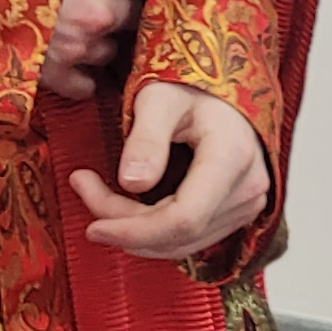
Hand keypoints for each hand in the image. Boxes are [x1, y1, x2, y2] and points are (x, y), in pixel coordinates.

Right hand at [38, 0, 143, 103]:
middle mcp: (102, 11)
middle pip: (133, 15)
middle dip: (118, 9)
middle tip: (96, 2)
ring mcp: (81, 46)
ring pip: (109, 51)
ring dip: (96, 42)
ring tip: (72, 30)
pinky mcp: (57, 74)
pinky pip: (84, 85)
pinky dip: (77, 77)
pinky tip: (63, 61)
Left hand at [68, 81, 269, 267]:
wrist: (219, 92)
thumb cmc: (190, 87)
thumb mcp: (159, 98)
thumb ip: (146, 138)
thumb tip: (131, 184)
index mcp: (232, 157)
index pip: (183, 219)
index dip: (134, 232)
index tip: (92, 226)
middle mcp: (247, 188)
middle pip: (178, 234)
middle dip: (124, 226)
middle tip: (84, 189)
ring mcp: (247, 203)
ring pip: (182, 243)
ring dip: (135, 232)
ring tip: (97, 195)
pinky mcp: (237, 211)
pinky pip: (191, 238)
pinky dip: (153, 232)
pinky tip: (127, 210)